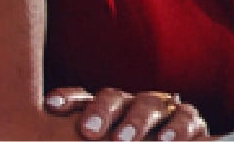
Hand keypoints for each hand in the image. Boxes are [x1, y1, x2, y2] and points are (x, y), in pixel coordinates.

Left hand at [44, 89, 208, 141]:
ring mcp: (160, 109)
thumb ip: (77, 136)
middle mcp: (129, 103)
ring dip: (136, 121)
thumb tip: (45, 128)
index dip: (67, 99)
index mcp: (102, 108)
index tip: (51, 105)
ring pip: (148, 104)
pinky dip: (176, 127)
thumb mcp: (101, 137)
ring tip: (123, 140)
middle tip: (89, 132)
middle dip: (101, 112)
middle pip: (113, 97)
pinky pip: (185, 117)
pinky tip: (165, 140)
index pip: (80, 98)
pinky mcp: (188, 120)